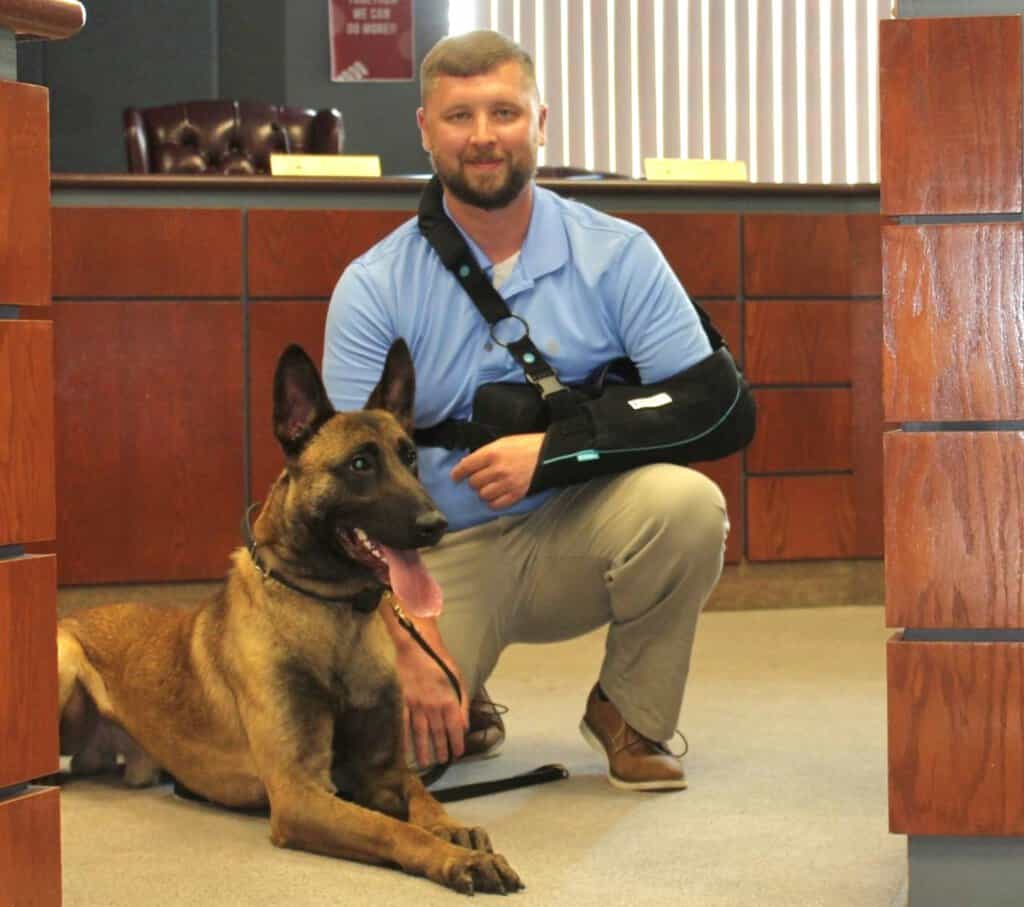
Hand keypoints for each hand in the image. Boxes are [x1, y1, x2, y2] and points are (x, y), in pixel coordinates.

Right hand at [388, 613, 468, 766]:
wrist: (417, 647)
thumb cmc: (440, 661)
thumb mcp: (458, 679)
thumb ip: (462, 703)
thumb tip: (464, 725)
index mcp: (448, 700)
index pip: (454, 728)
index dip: (456, 742)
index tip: (458, 753)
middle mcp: (433, 706)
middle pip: (438, 733)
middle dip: (441, 749)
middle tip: (442, 761)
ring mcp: (416, 705)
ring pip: (421, 732)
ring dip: (424, 749)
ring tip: (426, 762)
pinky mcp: (403, 701)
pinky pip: (404, 723)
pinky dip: (405, 737)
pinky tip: (405, 749)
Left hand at [450, 433, 543, 509]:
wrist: (550, 455)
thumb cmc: (527, 445)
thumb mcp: (504, 441)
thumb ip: (487, 452)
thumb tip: (470, 463)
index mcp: (492, 453)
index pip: (467, 465)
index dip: (458, 473)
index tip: (455, 477)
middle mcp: (497, 469)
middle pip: (474, 482)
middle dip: (474, 481)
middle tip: (479, 479)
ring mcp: (506, 484)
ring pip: (483, 495)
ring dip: (483, 492)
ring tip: (489, 488)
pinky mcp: (516, 495)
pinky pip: (496, 504)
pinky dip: (493, 502)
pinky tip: (495, 497)